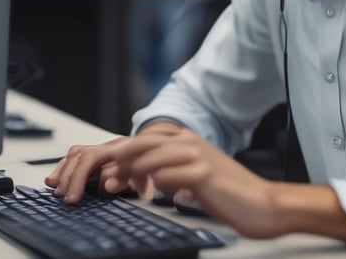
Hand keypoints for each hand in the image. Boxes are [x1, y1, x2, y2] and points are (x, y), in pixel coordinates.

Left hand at [45, 125, 345, 242]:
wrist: (265, 204)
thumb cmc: (228, 195)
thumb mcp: (190, 180)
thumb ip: (164, 174)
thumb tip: (134, 179)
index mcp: (181, 141)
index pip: (134, 142)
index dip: (104, 158)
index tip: (81, 177)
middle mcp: (186, 142)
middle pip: (134, 143)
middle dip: (103, 163)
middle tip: (83, 184)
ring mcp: (195, 155)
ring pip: (146, 153)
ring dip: (120, 171)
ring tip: (104, 188)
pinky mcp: (203, 172)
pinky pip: (167, 172)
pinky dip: (148, 180)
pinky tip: (137, 192)